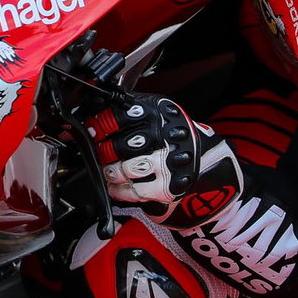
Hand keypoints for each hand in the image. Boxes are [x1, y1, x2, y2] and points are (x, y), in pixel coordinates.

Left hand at [84, 94, 242, 227]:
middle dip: (104, 150)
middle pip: (121, 144)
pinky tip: (115, 186)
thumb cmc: (171, 136)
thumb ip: (129, 109)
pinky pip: (133, 191)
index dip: (100, 123)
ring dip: (110, 170)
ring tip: (109, 169)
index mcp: (160, 113)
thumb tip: (92, 107)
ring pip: (124, 168)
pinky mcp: (168, 187)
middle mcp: (166, 136)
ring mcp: (168, 163)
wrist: (206, 161)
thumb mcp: (157, 112)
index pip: (121, 115)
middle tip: (100, 151)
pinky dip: (118, 190)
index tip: (92, 129)